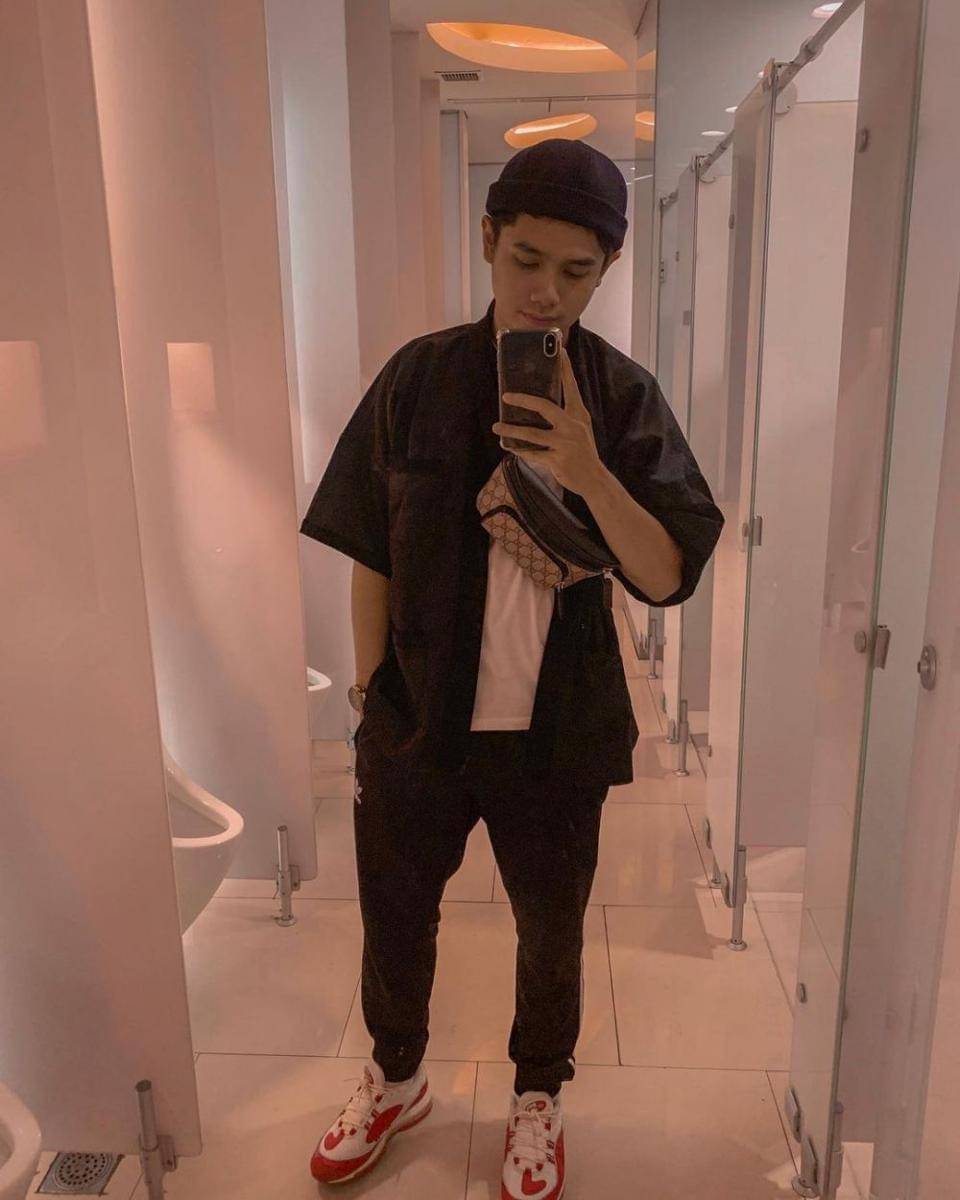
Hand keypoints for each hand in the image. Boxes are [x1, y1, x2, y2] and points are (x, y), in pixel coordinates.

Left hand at [491, 346, 602, 494]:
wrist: (594, 479)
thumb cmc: (583, 451)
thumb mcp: (580, 428)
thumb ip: (565, 416)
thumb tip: (539, 405)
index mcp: (579, 414)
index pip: (571, 386)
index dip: (565, 368)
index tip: (559, 350)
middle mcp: (572, 426)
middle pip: (545, 407)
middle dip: (524, 400)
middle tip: (506, 396)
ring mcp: (565, 443)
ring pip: (532, 433)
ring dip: (511, 431)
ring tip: (497, 427)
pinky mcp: (557, 460)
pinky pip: (532, 453)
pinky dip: (519, 450)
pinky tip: (509, 446)